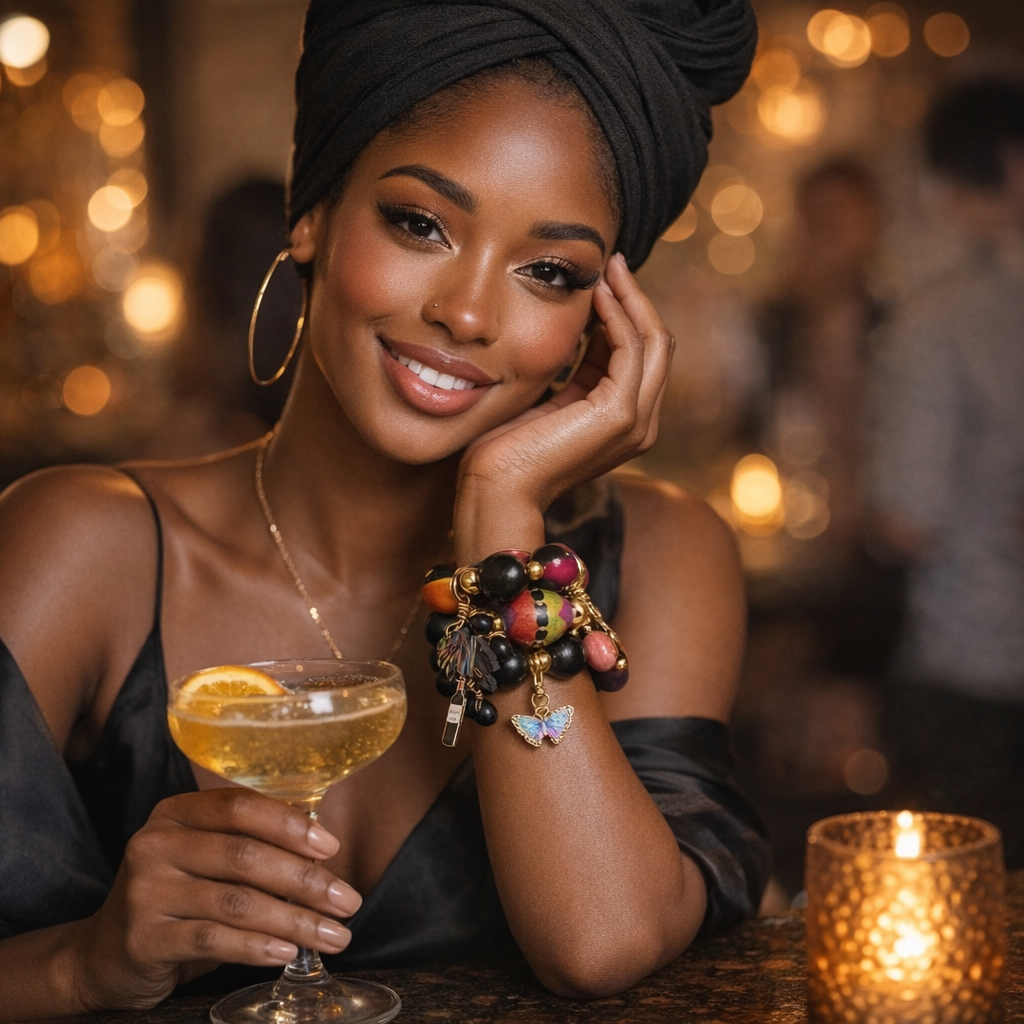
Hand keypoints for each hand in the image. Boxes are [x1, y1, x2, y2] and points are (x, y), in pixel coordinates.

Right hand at [69, 789, 360, 1011]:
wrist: (104, 954)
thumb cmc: (177, 899)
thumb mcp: (207, 859)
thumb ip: (253, 844)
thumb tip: (322, 843)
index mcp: (177, 813)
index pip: (240, 807)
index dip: (290, 825)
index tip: (331, 847)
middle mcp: (156, 844)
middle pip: (245, 856)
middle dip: (306, 880)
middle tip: (347, 901)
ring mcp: (145, 891)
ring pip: (236, 902)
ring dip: (294, 920)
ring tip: (333, 934)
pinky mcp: (143, 938)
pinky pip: (213, 940)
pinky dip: (257, 946)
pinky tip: (287, 952)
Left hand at [454, 253, 673, 556]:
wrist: (496, 490)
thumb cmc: (506, 451)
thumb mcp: (547, 400)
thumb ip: (571, 372)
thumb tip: (575, 329)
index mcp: (623, 421)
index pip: (639, 355)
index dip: (625, 313)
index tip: (602, 278)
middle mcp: (640, 423)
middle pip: (657, 344)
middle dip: (636, 299)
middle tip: (611, 262)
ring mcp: (635, 421)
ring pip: (654, 342)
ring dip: (631, 299)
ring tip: (607, 268)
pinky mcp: (619, 414)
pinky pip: (631, 349)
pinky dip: (618, 316)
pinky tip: (596, 295)